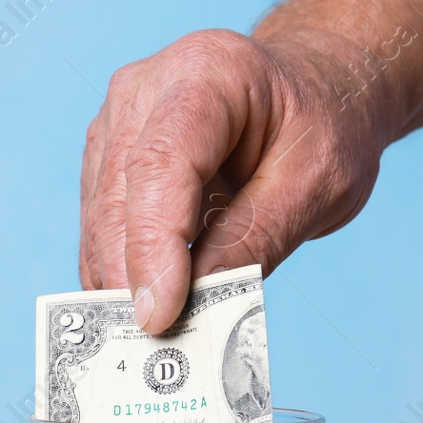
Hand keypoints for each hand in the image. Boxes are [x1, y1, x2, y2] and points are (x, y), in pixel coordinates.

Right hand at [79, 28, 392, 333]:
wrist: (314, 95)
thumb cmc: (322, 129)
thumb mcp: (318, 183)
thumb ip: (257, 236)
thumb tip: (195, 300)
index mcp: (207, 72)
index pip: (162, 161)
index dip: (154, 243)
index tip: (158, 315)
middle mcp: (146, 88)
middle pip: (120, 194)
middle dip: (129, 277)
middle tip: (151, 351)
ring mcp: (117, 122)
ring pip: (99, 218)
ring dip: (117, 284)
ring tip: (147, 345)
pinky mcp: (107, 160)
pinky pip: (101, 227)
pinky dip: (120, 274)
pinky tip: (142, 314)